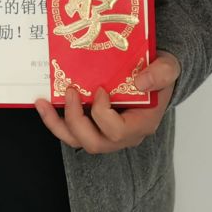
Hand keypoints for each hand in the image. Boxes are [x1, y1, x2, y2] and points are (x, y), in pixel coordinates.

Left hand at [33, 52, 180, 154]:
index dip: (103, 114)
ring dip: (58, 124)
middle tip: (71, 91)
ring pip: (78, 141)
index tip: (99, 88)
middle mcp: (122, 136)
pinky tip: (43, 103)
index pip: (117, 132)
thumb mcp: (168, 68)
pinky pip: (71, 131)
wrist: (154, 73)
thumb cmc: (159, 73)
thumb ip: (161, 73)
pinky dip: (54, 120)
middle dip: (76, 119)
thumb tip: (141, 82)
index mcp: (141, 125)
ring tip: (43, 103)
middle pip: (94, 143)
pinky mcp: (93, 125)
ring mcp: (106, 133)